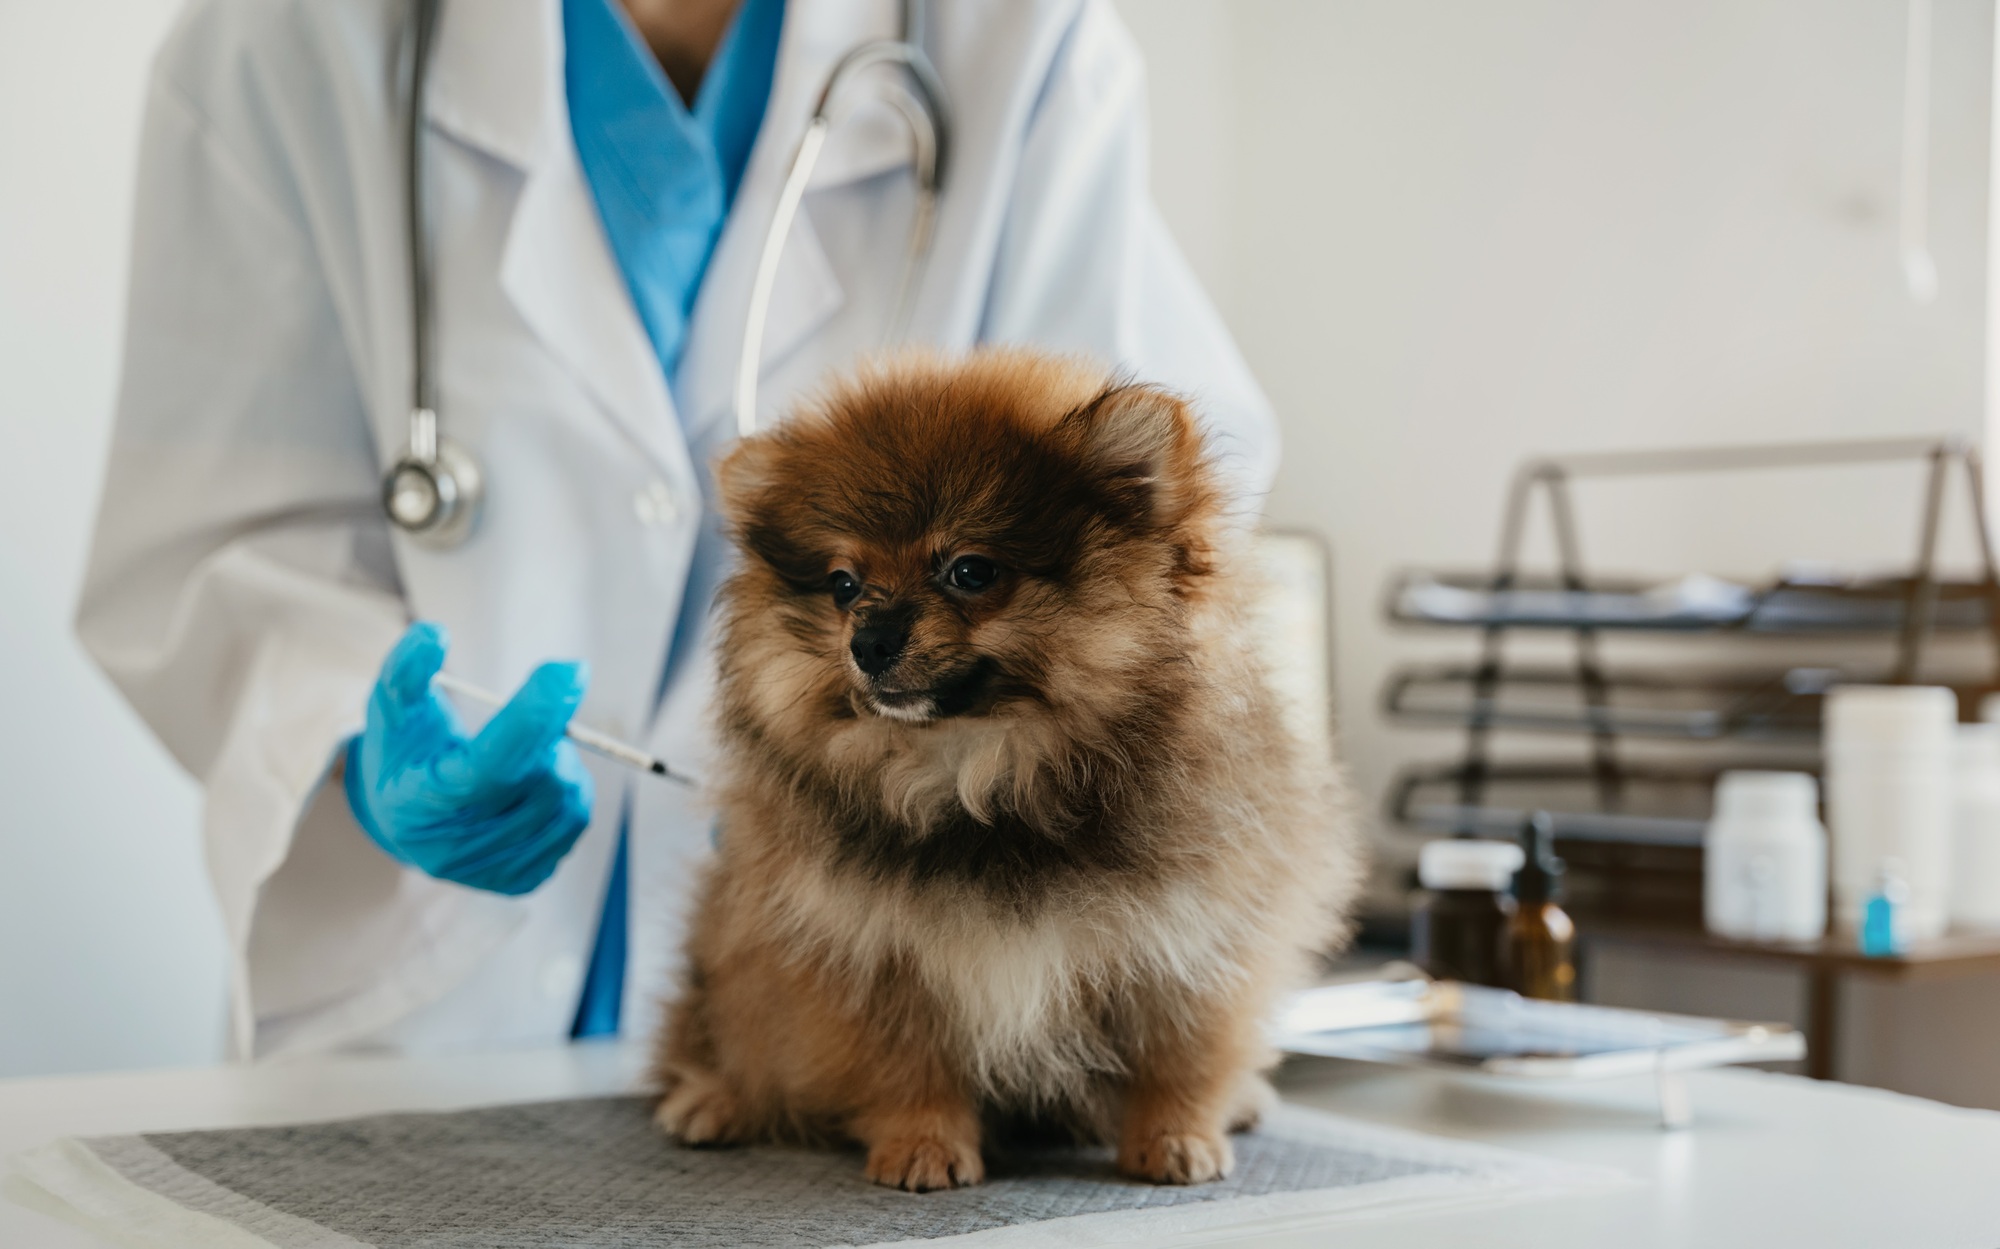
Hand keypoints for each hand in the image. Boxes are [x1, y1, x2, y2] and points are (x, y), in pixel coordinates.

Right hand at [344, 622, 595, 895]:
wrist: (403, 817)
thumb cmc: (404, 751)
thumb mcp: (392, 707)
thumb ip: (406, 670)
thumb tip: (433, 634)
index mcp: (418, 803)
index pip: (490, 763)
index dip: (534, 715)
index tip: (569, 670)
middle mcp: (452, 847)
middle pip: (537, 782)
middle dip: (549, 733)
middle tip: (538, 710)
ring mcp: (489, 870)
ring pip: (565, 802)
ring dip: (560, 760)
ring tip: (530, 749)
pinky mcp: (520, 880)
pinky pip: (573, 827)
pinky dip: (568, 792)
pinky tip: (538, 780)